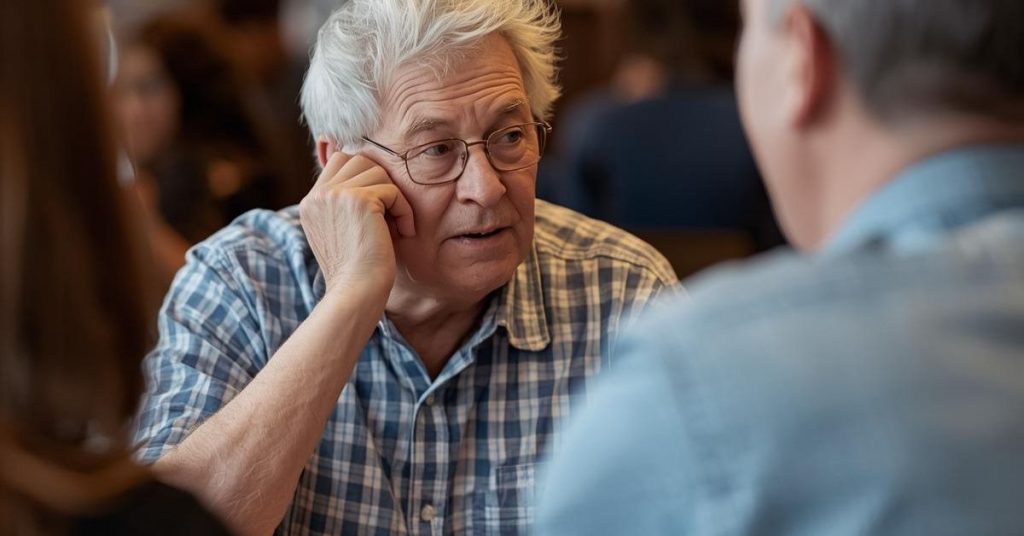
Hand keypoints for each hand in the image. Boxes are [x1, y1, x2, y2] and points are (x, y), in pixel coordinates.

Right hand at [299, 152, 414, 299]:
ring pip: (377, 171)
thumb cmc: (356, 271)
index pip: (339, 161)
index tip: (378, 209)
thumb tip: (373, 174)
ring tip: (397, 225)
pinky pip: (392, 190)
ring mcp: (336, 195)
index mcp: (311, 202)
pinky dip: (404, 210)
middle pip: (358, 159)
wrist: (355, 294)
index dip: (364, 177)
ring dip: (394, 197)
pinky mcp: (358, 200)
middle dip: (380, 183)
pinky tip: (404, 232)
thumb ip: (344, 205)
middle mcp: (318, 195)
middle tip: (389, 214)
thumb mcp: (341, 232)